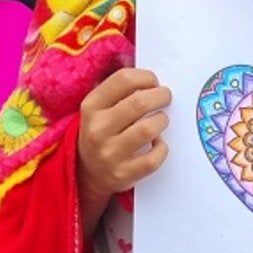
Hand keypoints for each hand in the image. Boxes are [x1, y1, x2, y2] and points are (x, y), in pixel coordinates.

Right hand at [77, 68, 171, 200]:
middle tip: (165, 97)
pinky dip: (162, 149)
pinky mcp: (122, 175)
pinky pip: (153, 159)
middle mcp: (97, 129)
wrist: (87, 171)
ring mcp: (109, 154)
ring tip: (161, 119)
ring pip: (148, 130)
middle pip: (139, 103)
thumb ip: (121, 91)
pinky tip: (158, 144)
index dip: (146, 77)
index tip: (154, 82)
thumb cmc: (103, 130)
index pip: (124, 79)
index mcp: (91, 106)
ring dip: (162, 120)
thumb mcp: (99, 107)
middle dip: (161, 96)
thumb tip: (154, 80)